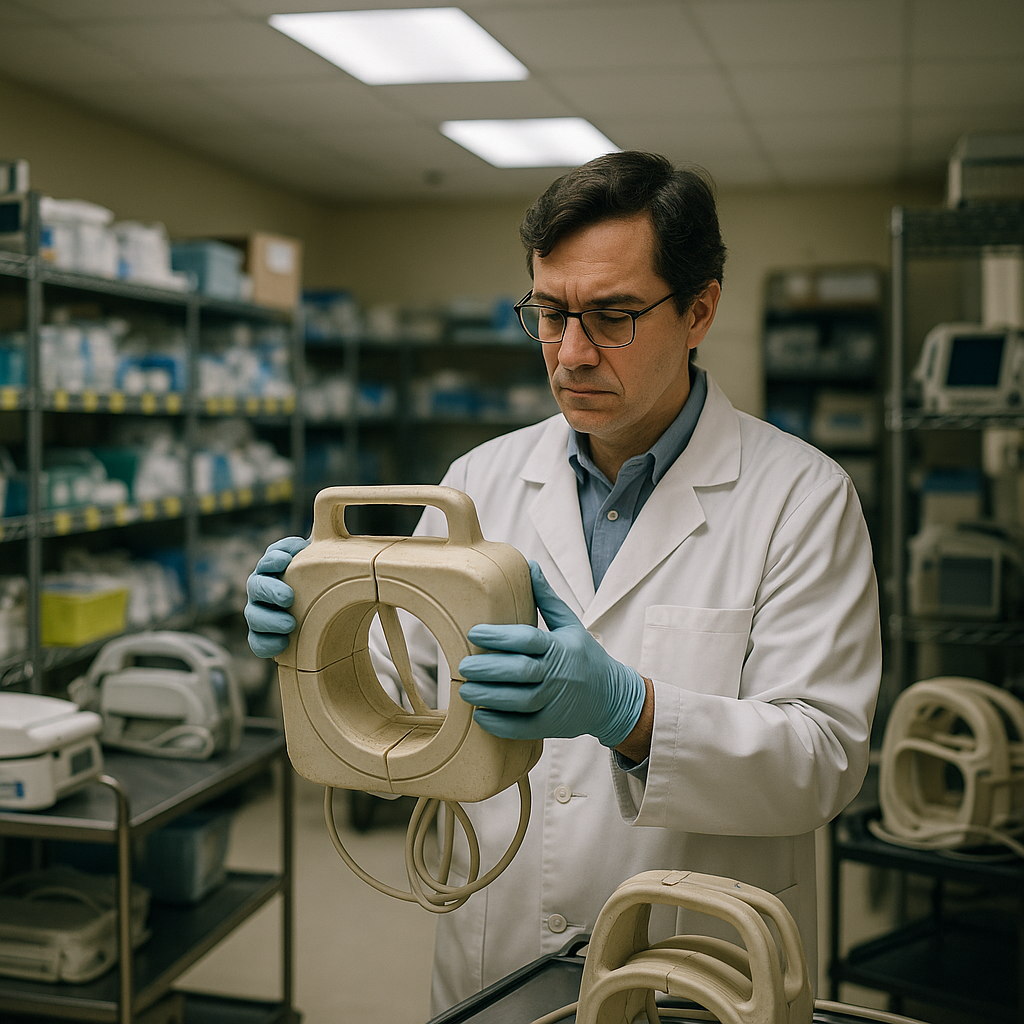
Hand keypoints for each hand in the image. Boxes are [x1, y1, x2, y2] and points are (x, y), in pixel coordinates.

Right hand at [244, 536, 309, 657]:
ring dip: (270, 620)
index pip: (269, 559)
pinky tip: (284, 643)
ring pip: (254, 616)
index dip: (274, 559)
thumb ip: (318, 547)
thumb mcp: (320, 563)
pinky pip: (257, 642)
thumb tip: (324, 527)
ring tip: (291, 624)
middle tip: (289, 597)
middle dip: (271, 591)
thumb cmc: (316, 581)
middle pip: (257, 587)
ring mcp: (259, 613)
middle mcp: (261, 589)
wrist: (319, 612)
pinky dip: (268, 644)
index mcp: (273, 569)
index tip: (285, 560)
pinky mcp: (262, 637)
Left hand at [458, 561, 645, 746]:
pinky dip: (501, 724)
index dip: (500, 637)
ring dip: (490, 697)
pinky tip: (480, 716)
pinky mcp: (551, 726)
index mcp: (559, 647)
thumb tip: (530, 565)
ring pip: (520, 701)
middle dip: (489, 669)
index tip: (474, 632)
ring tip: (465, 691)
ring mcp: (555, 702)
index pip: (528, 639)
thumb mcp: (570, 624)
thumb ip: (547, 598)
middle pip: (521, 672)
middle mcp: (558, 675)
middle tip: (463, 666)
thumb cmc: (585, 656)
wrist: (612, 698)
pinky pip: (524, 728)